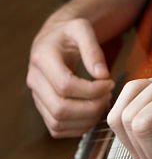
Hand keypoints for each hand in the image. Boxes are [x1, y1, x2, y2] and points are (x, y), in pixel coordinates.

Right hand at [26, 16, 114, 136]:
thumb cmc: (69, 32)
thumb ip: (93, 50)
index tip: (110, 83)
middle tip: (108, 96)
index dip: (91, 90)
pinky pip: (56, 128)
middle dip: (90, 107)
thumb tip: (102, 75)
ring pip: (57, 122)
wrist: (53, 39)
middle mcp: (34, 80)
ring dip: (86, 119)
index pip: (65, 85)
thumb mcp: (83, 29)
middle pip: (60, 108)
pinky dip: (77, 127)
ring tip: (103, 104)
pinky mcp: (42, 107)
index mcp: (42, 58)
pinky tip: (93, 113)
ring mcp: (36, 96)